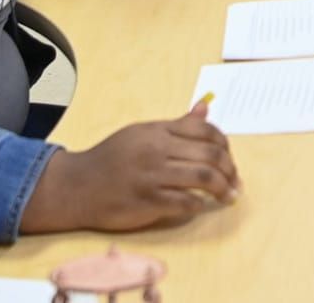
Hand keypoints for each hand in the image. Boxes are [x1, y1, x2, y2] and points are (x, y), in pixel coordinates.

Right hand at [22, 101, 239, 233]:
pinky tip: (203, 206)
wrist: (77, 186)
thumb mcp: (142, 133)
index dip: (225, 145)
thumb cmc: (112, 158)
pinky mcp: (147, 201)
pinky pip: (186, 203)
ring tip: (230, 196)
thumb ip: (176, 125)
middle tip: (235, 181)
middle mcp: (157, 149)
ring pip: (204, 178)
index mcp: (158, 130)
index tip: (230, 159)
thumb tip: (205, 107)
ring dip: (224, 189)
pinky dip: (200, 205)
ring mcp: (152, 176)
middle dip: (231, 169)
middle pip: (210, 155)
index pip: (206, 131)